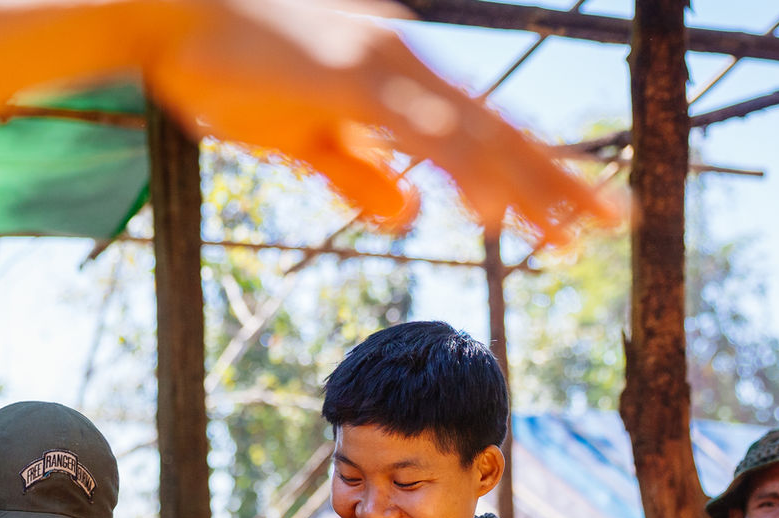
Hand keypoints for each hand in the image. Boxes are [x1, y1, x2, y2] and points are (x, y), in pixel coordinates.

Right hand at [144, 0, 613, 244]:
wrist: (163, 11)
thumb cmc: (223, 63)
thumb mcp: (302, 134)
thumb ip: (358, 173)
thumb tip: (410, 216)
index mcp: (397, 70)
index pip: (483, 126)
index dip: (535, 170)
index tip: (577, 209)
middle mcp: (405, 60)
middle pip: (501, 130)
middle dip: (561, 182)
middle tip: (615, 225)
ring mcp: (383, 65)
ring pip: (477, 136)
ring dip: (531, 188)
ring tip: (578, 234)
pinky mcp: (352, 78)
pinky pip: (424, 134)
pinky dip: (466, 172)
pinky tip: (499, 211)